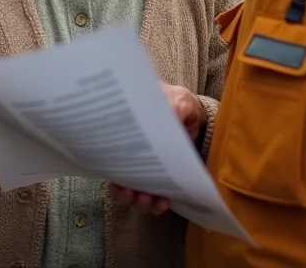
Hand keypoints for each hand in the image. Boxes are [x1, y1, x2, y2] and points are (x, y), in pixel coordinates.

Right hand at [106, 82, 204, 214]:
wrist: (194, 115)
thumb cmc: (179, 104)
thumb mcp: (179, 100)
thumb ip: (178, 105)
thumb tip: (174, 112)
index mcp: (129, 133)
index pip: (111, 154)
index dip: (111, 171)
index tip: (118, 182)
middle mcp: (131, 153)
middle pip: (118, 178)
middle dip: (123, 193)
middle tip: (133, 195)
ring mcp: (145, 167)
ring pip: (134, 192)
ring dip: (140, 202)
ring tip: (151, 202)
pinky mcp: (160, 178)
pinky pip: (153, 196)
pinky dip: (156, 204)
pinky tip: (164, 202)